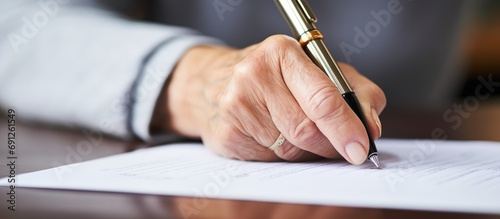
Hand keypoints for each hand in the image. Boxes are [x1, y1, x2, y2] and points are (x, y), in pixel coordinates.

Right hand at [162, 35, 385, 163]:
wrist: (213, 83)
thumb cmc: (272, 77)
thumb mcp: (315, 70)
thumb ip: (353, 91)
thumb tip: (371, 125)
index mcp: (282, 52)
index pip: (321, 97)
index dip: (346, 127)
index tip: (361, 147)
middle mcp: (254, 74)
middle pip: (306, 129)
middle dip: (329, 144)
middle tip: (342, 149)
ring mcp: (236, 105)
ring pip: (289, 148)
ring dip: (303, 150)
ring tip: (295, 131)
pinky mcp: (226, 133)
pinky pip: (268, 158)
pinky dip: (279, 154)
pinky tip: (270, 136)